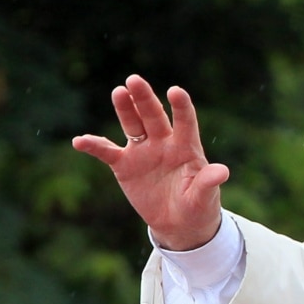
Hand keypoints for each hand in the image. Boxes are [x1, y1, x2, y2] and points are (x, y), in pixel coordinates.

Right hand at [72, 75, 228, 250]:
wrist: (180, 223)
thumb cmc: (198, 206)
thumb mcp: (205, 197)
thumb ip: (209, 183)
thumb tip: (223, 171)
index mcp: (187, 147)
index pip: (185, 122)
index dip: (181, 107)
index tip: (175, 91)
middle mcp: (164, 143)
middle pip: (154, 116)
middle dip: (144, 99)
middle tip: (134, 80)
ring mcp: (143, 151)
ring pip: (132, 125)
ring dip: (125, 109)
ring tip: (118, 92)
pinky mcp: (125, 165)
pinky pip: (106, 152)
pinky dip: (94, 146)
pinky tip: (80, 141)